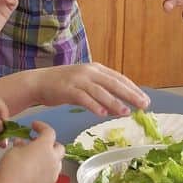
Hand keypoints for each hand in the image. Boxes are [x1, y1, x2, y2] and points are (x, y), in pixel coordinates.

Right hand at [0, 123, 63, 182]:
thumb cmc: (11, 170)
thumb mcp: (13, 151)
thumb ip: (21, 145)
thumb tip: (23, 144)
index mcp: (45, 146)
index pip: (49, 131)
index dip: (41, 127)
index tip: (35, 126)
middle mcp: (53, 159)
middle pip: (59, 147)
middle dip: (50, 144)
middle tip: (38, 144)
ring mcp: (53, 174)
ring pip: (56, 162)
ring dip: (48, 158)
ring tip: (35, 159)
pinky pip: (51, 175)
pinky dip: (45, 171)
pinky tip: (33, 173)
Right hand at [31, 63, 149, 116]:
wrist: (38, 82)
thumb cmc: (62, 84)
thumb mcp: (84, 83)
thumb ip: (100, 92)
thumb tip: (117, 106)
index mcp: (95, 69)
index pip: (118, 78)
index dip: (133, 89)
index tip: (144, 99)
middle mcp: (88, 72)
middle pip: (113, 83)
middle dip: (130, 95)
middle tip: (143, 105)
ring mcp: (77, 80)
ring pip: (100, 92)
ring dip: (114, 102)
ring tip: (126, 112)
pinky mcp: (67, 89)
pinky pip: (83, 98)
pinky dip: (94, 105)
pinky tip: (102, 113)